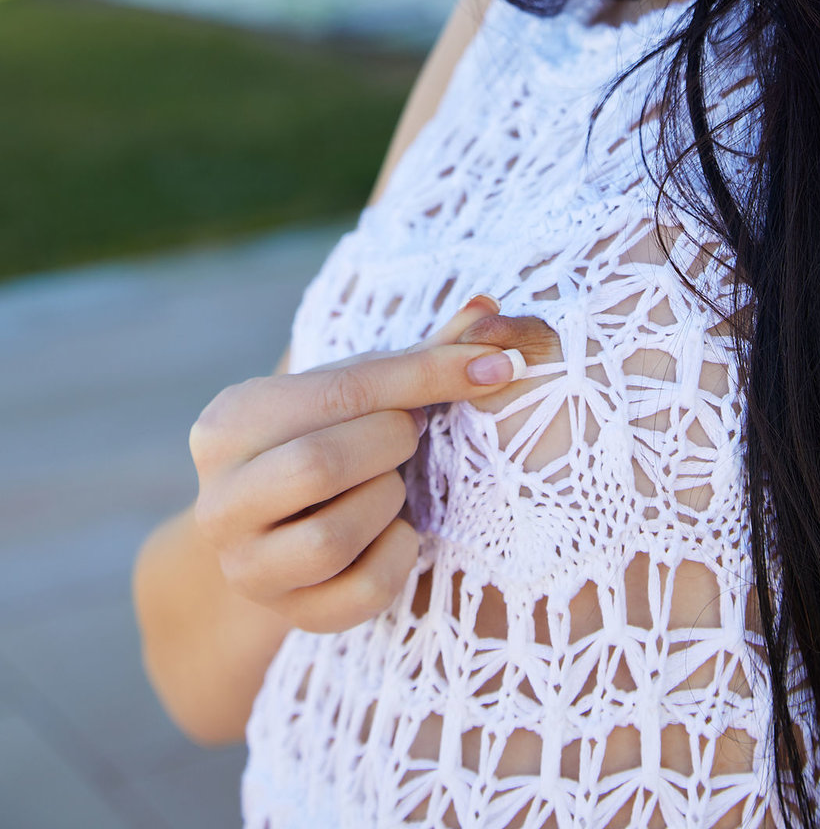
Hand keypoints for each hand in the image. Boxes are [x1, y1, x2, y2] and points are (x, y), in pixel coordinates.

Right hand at [189, 296, 525, 632]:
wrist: (282, 528)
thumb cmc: (332, 436)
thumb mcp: (363, 388)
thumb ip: (424, 354)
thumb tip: (490, 307)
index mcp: (231, 421)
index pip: (341, 389)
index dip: (429, 375)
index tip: (498, 368)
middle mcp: (218, 499)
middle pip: (319, 465)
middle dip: (388, 445)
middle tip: (407, 437)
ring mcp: (245, 567)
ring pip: (329, 538)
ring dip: (386, 503)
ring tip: (390, 484)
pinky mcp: (286, 616)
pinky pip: (360, 593)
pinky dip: (397, 557)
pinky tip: (397, 532)